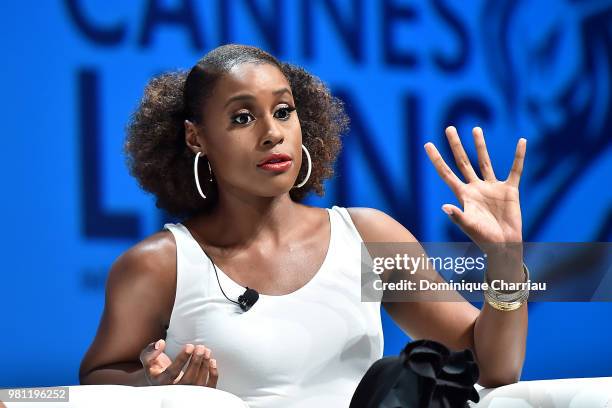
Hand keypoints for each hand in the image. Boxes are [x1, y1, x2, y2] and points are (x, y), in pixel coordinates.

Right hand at [139, 339, 217, 386]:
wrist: (160, 379)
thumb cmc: (155, 366)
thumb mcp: (147, 358)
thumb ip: (151, 351)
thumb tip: (160, 343)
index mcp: (161, 382)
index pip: (172, 372)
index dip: (182, 359)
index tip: (189, 346)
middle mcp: (173, 390)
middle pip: (187, 380)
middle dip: (195, 362)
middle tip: (200, 347)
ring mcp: (186, 393)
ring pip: (198, 384)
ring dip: (204, 366)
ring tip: (206, 351)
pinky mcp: (197, 392)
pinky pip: (208, 388)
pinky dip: (213, 375)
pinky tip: (212, 361)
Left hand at [424, 126, 525, 245]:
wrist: (504, 245)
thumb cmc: (484, 238)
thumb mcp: (468, 226)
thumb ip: (457, 216)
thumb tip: (444, 206)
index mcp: (463, 195)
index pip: (446, 173)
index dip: (436, 159)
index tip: (427, 144)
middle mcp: (475, 187)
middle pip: (463, 161)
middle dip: (455, 145)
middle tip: (449, 128)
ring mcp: (492, 187)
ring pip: (485, 161)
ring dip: (480, 145)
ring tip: (475, 129)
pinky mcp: (510, 190)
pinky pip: (516, 170)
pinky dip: (519, 156)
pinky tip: (522, 142)